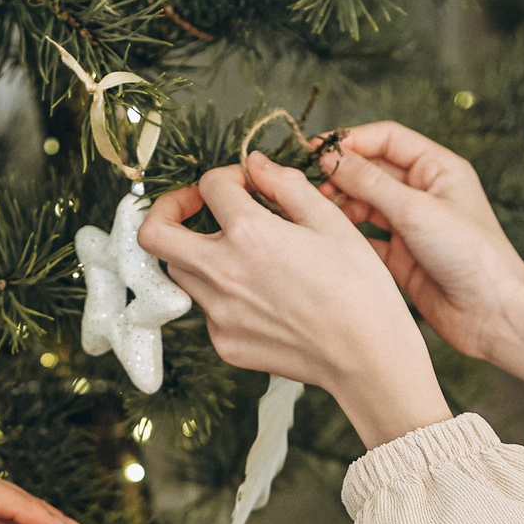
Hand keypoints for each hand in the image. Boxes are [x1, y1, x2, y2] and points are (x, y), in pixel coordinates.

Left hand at [138, 152, 452, 448]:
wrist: (368, 358)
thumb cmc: (360, 289)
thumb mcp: (331, 222)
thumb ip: (286, 185)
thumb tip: (256, 166)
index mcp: (249, 234)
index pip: (211, 185)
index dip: (228, 174)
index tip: (245, 182)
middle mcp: (222, 274)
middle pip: (154, 235)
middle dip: (167, 209)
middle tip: (195, 206)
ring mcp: (219, 314)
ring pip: (179, 271)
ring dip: (195, 251)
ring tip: (233, 250)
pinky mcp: (225, 343)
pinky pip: (206, 308)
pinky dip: (221, 292)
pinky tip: (259, 294)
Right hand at [316, 123, 523, 402]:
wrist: (493, 314)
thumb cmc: (470, 254)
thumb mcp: (416, 210)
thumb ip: (370, 182)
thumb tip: (330, 157)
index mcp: (437, 168)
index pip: (386, 139)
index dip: (350, 141)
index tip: (315, 151)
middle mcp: (423, 193)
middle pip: (371, 170)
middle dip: (339, 175)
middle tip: (309, 186)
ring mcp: (411, 226)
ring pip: (364, 204)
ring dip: (340, 204)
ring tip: (316, 211)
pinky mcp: (401, 258)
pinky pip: (365, 238)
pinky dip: (347, 236)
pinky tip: (329, 238)